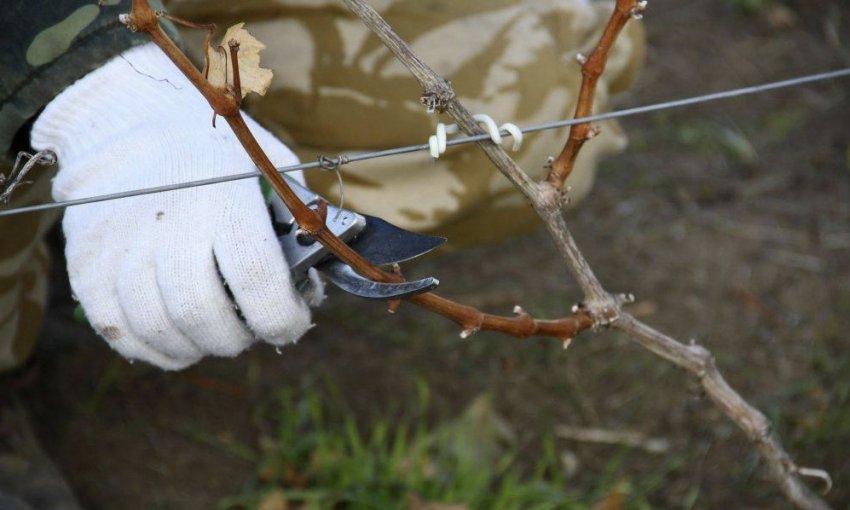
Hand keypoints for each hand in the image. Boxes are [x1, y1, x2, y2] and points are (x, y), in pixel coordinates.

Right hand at [31, 44, 322, 369]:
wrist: (127, 117)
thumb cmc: (215, 152)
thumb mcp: (266, 167)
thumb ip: (295, 224)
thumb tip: (313, 290)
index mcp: (225, 198)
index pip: (257, 280)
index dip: (282, 318)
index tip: (292, 322)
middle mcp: (171, 223)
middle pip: (201, 313)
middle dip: (237, 338)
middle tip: (249, 331)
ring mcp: (123, 244)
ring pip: (157, 327)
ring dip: (194, 347)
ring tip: (212, 336)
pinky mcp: (87, 261)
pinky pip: (116, 328)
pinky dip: (150, 347)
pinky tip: (173, 339)